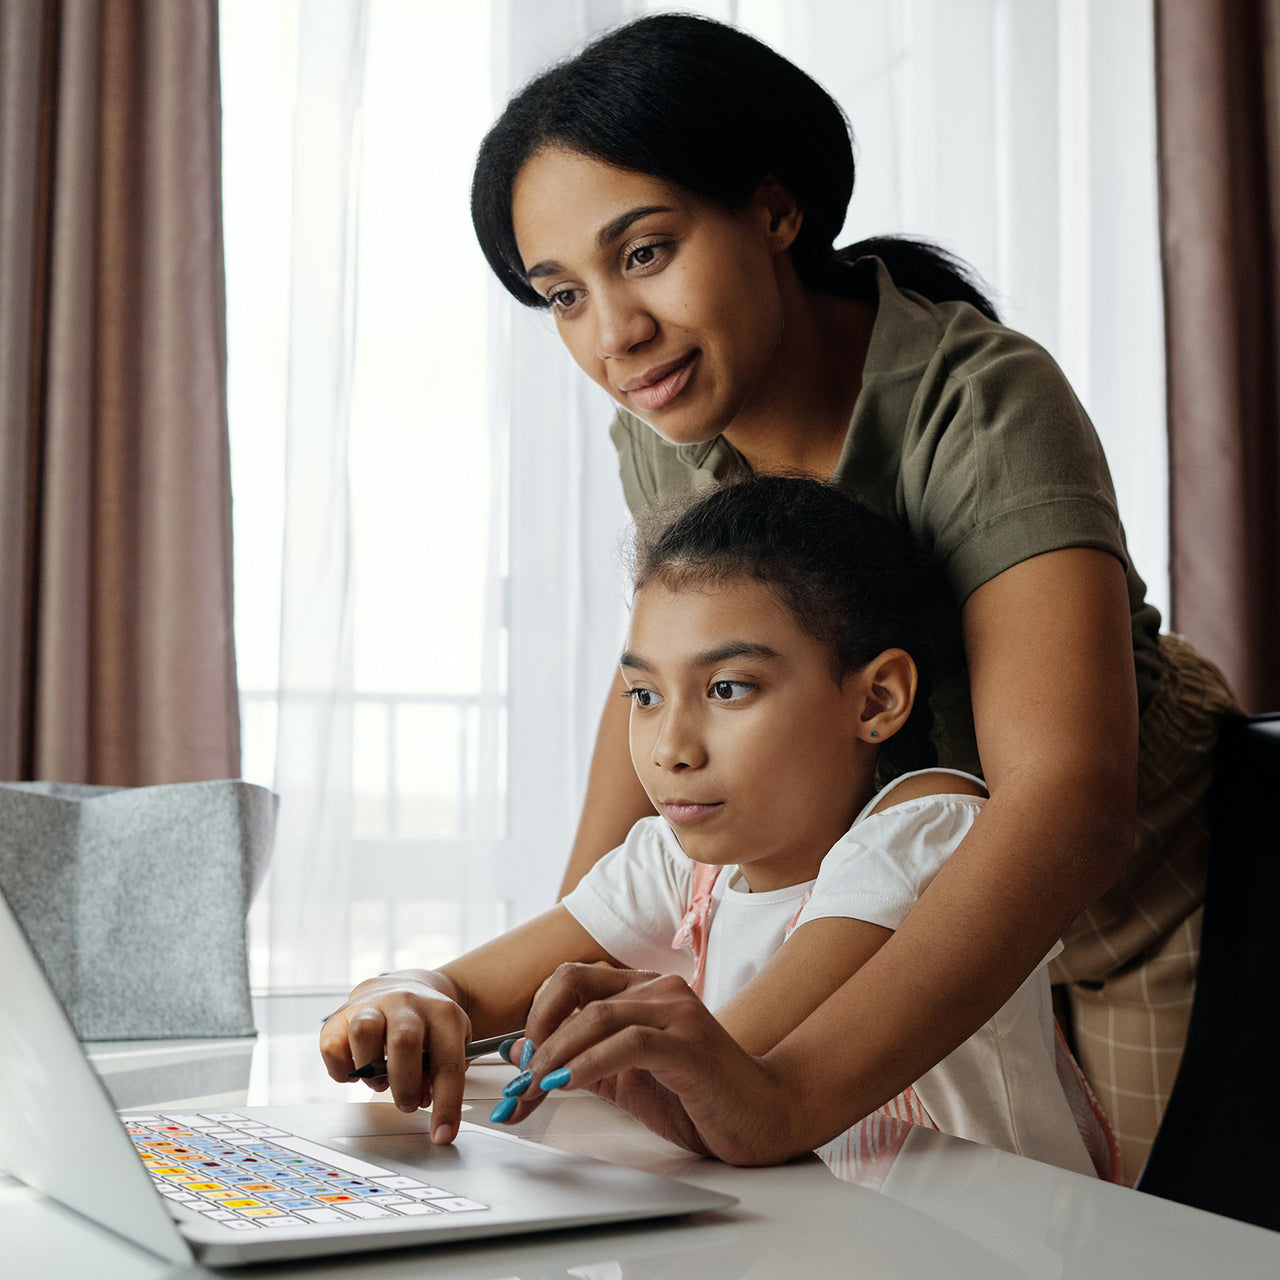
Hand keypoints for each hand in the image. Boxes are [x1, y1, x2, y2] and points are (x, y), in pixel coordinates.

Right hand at [318, 971, 470, 1144]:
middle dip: (405, 1085)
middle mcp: (406, 1003)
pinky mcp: (341, 1015)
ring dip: (371, 1072)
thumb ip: (441, 1073)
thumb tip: (423, 1100)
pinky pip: (332, 1045)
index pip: (447, 1061)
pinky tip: (357, 1070)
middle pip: (403, 1041)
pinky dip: (342, 1069)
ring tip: (381, 1080)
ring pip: (363, 1032)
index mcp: (442, 1012)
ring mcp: (372, 1005)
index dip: (447, 1104)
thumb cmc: (429, 1024)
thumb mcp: (449, 1042)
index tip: (442, 1135)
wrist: (407, 985)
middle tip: (408, 1103)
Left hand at [495, 964, 795, 1164]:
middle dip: (538, 1032)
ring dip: (556, 1055)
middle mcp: (659, 989)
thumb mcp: (624, 1079)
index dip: (537, 1015)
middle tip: (521, 1079)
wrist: (762, 1118)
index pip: (572, 978)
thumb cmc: (698, 1098)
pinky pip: (628, 1043)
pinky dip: (588, 1064)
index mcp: (642, 990)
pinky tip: (568, 1086)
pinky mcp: (689, 1044)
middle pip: (576, 986)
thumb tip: (520, 1051)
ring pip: (597, 1014)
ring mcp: (677, 1012)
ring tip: (536, 1089)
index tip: (522, 1061)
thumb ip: (577, 1060)